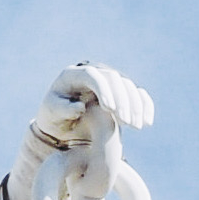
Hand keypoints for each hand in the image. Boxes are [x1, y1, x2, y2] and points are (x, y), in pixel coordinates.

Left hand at [27, 64, 152, 199]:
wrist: (61, 121)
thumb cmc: (53, 117)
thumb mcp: (51, 114)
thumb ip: (62, 110)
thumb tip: (80, 108)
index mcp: (73, 74)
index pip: (93, 75)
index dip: (104, 90)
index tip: (110, 109)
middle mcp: (93, 73)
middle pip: (114, 79)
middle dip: (123, 99)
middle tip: (127, 122)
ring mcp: (107, 80)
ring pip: (127, 86)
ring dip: (135, 105)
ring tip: (136, 126)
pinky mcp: (119, 91)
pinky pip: (136, 94)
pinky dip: (144, 105)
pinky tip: (148, 121)